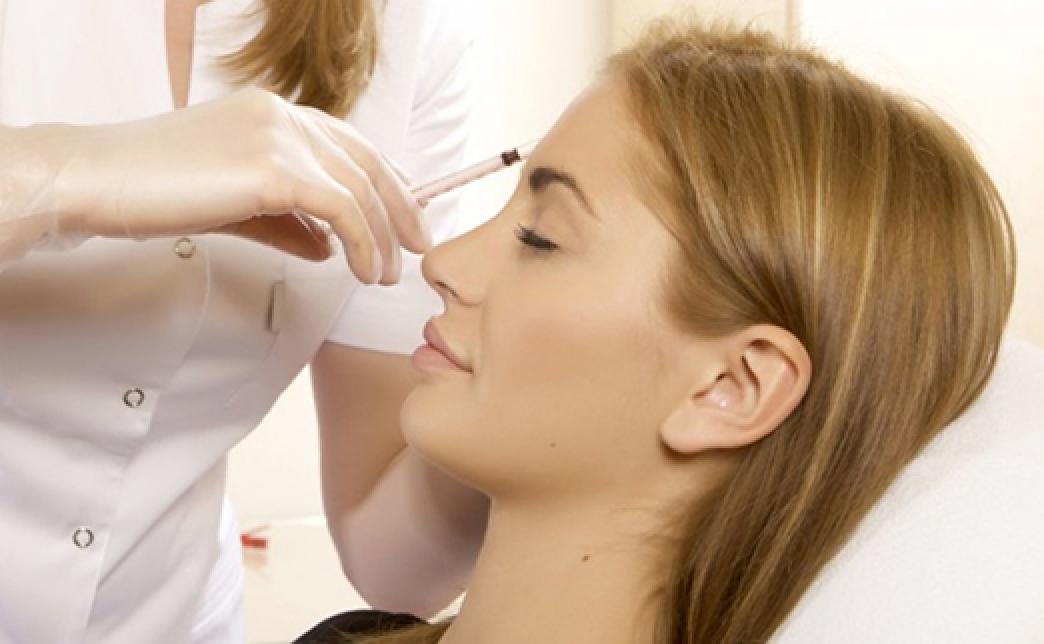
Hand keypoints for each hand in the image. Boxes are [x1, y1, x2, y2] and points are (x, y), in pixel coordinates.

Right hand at [35, 88, 428, 283]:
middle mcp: (283, 115)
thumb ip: (288, 221)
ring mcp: (279, 136)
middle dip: (401, 210)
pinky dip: (362, 243)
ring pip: (360, 188)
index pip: (349, 143)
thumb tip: (330, 246)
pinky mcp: (273, 168)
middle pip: (367, 163)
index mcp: (272, 113)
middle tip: (417, 248)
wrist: (97, 180)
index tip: (405, 216)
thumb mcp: (235, 205)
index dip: (387, 179)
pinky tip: (362, 270)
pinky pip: (341, 209)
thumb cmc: (153, 191)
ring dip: (382, 236)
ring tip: (387, 274)